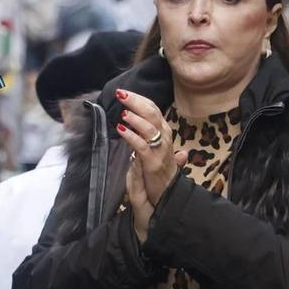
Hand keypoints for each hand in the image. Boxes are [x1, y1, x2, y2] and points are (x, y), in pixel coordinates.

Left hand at [114, 89, 177, 241]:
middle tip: (120, 94)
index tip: (124, 93)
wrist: (168, 196)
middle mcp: (165, 139)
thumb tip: (145, 121)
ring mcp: (161, 151)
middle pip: (152, 113)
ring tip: (123, 112)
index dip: (140, 100)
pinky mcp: (153, 163)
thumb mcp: (157, 152)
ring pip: (150, 128)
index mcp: (165, 133)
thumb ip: (152, 138)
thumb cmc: (161, 173)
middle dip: (136, 102)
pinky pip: (142, 146)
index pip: (154, 110)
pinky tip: (121, 130)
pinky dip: (132, 136)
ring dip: (135, 118)